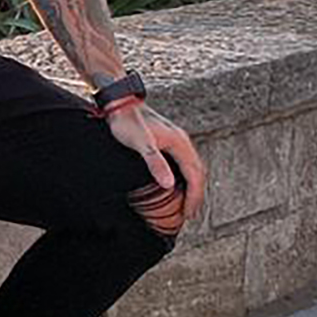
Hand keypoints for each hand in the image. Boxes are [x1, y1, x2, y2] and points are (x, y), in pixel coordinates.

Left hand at [106, 103, 207, 225]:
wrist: (119, 101)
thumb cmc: (126, 122)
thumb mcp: (140, 144)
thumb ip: (155, 163)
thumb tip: (169, 185)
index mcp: (180, 143)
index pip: (195, 175)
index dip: (194, 196)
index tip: (188, 214)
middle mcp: (182, 141)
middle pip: (197, 172)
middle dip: (196, 194)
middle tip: (189, 215)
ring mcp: (175, 139)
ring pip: (191, 167)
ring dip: (191, 186)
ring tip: (185, 204)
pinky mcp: (167, 140)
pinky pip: (182, 162)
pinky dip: (184, 177)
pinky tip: (175, 184)